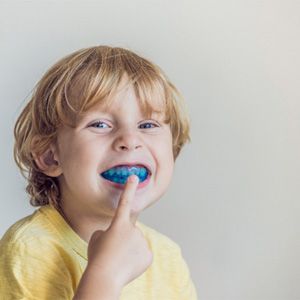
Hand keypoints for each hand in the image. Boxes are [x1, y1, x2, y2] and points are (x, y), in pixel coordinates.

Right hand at [86, 175, 152, 290]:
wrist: (105, 278)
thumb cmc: (98, 257)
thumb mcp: (97, 239)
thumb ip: (108, 231)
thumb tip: (117, 234)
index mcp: (119, 224)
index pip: (124, 202)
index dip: (129, 188)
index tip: (134, 176)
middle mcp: (134, 230)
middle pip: (130, 231)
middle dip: (124, 238)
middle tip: (114, 251)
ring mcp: (142, 242)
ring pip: (136, 242)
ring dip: (129, 249)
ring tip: (119, 259)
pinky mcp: (148, 254)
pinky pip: (142, 254)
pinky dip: (136, 259)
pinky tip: (128, 265)